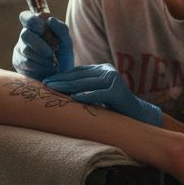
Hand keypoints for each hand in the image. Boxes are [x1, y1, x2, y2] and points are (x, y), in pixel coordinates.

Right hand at [12, 10, 73, 79]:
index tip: (42, 28)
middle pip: (25, 34)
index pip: (25, 16)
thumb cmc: (63, 56)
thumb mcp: (66, 42)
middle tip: (54, 51)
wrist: (60, 77)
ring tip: (53, 64)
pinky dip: (40, 66)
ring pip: (27, 50)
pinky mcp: (18, 62)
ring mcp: (19, 49)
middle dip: (41, 45)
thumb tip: (50, 20)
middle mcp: (25, 35)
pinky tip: (47, 69)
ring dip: (44, 58)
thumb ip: (61, 29)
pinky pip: (27, 63)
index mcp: (36, 26)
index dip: (32, 21)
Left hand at [43, 63, 161, 127]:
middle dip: (62, 80)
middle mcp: (108, 71)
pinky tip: (74, 97)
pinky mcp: (118, 92)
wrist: (136, 115)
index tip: (48, 79)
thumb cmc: (113, 106)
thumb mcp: (97, 93)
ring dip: (69, 86)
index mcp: (102, 69)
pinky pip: (99, 94)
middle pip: (80, 76)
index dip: (62, 75)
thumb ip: (84, 87)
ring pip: (87, 83)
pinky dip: (86, 95)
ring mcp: (114, 80)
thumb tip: (60, 87)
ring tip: (55, 89)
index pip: (78, 71)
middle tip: (46, 84)